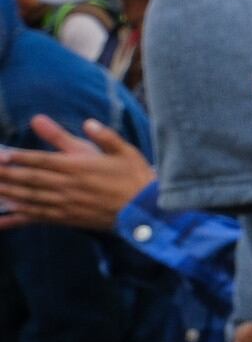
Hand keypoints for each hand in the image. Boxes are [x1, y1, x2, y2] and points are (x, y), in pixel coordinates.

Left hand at [0, 115, 154, 231]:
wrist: (147, 211)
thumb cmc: (136, 178)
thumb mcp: (124, 151)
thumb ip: (104, 136)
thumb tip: (88, 122)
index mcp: (80, 167)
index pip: (43, 160)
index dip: (20, 158)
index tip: (2, 155)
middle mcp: (69, 186)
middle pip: (30, 179)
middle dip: (5, 175)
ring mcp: (67, 204)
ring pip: (29, 197)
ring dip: (7, 193)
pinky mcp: (68, 218)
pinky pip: (38, 217)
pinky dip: (19, 216)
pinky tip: (4, 216)